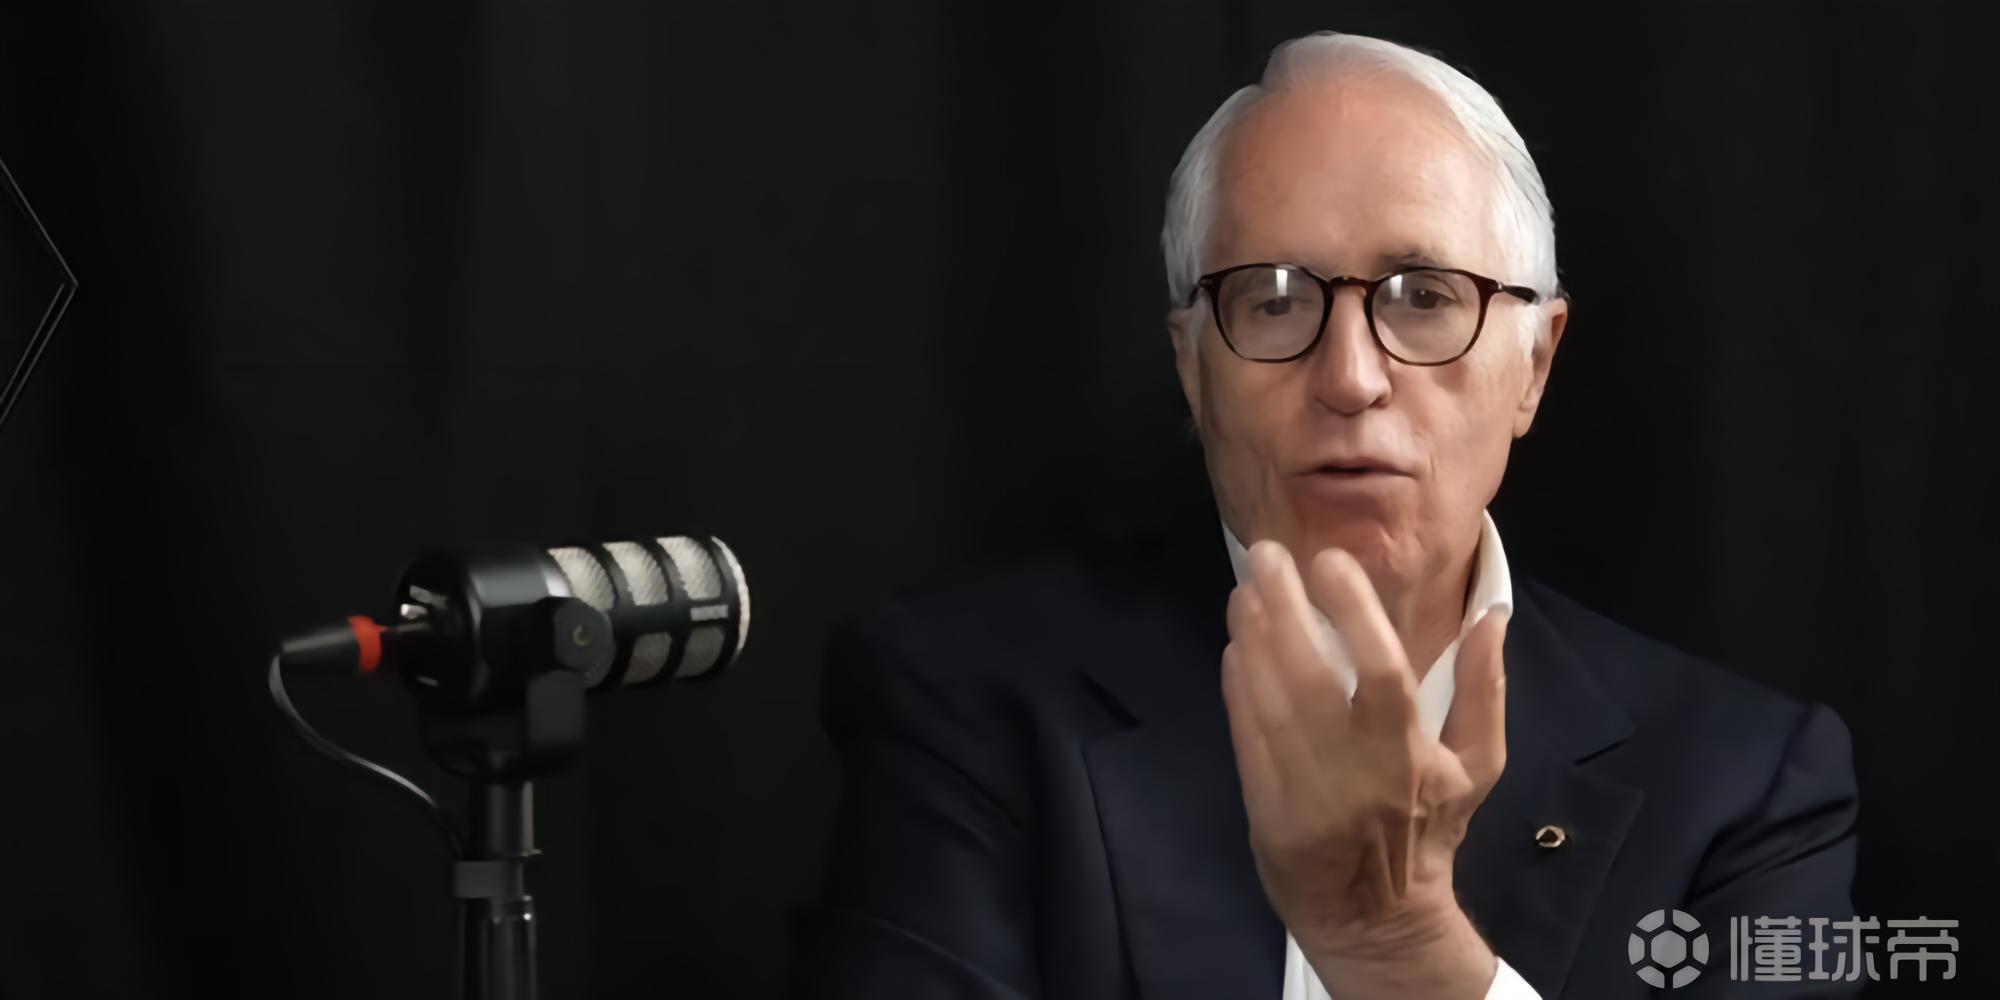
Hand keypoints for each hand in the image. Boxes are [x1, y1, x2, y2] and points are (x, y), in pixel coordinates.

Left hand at [1221, 540, 1509, 998]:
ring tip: (1244, 589)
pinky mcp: (1267, 810)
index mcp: (1410, 754)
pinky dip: (1238, 688)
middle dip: (1284, 609)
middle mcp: (1355, 770)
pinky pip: (1247, 738)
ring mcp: (1305, 792)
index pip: (1381, 671)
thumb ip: (1486, 690)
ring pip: (1271, 702)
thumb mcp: (1477, 765)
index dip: (1354, 612)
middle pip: (1311, 677)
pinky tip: (1235, 645)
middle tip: (1266, 555)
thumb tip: (1491, 617)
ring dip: (1252, 640)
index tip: (1332, 561)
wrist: (1376, 914)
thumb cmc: (1428, 828)